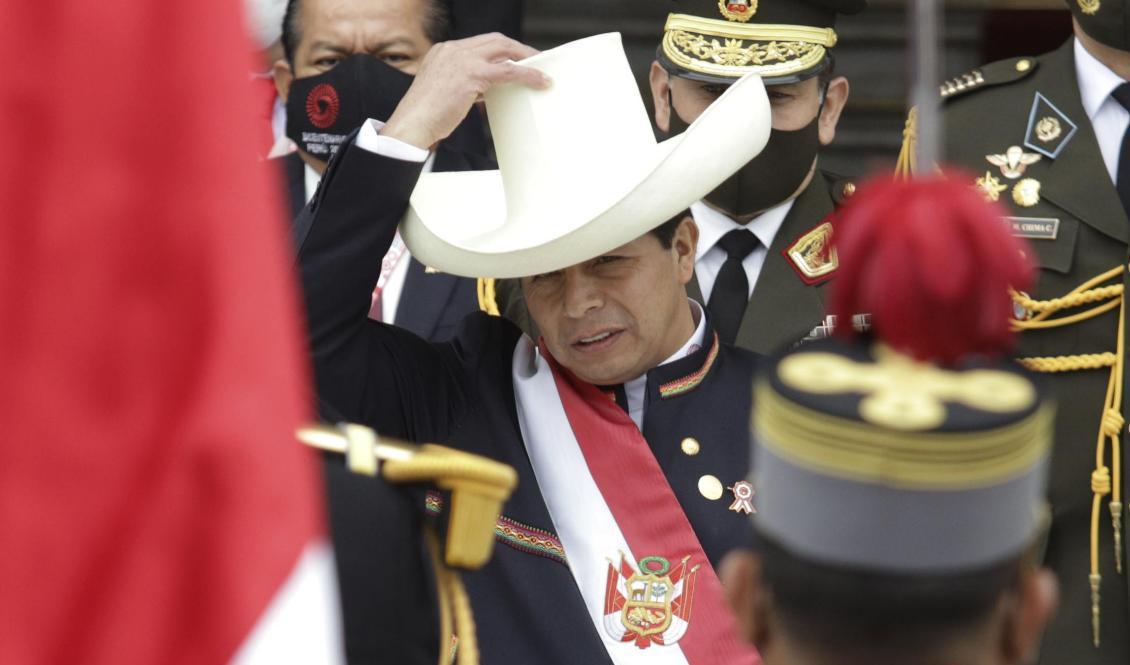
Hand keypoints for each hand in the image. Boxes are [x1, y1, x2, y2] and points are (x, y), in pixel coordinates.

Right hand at [381, 33, 548, 149]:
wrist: (412, 124)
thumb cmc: (425, 115)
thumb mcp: (445, 91)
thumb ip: (466, 84)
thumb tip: (487, 89)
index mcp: (444, 51)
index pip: (480, 43)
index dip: (502, 49)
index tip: (516, 58)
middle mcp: (453, 50)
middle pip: (495, 40)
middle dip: (518, 49)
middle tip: (535, 60)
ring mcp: (462, 59)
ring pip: (504, 50)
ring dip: (526, 59)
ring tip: (541, 70)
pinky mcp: (471, 74)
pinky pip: (508, 71)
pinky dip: (527, 74)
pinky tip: (540, 80)